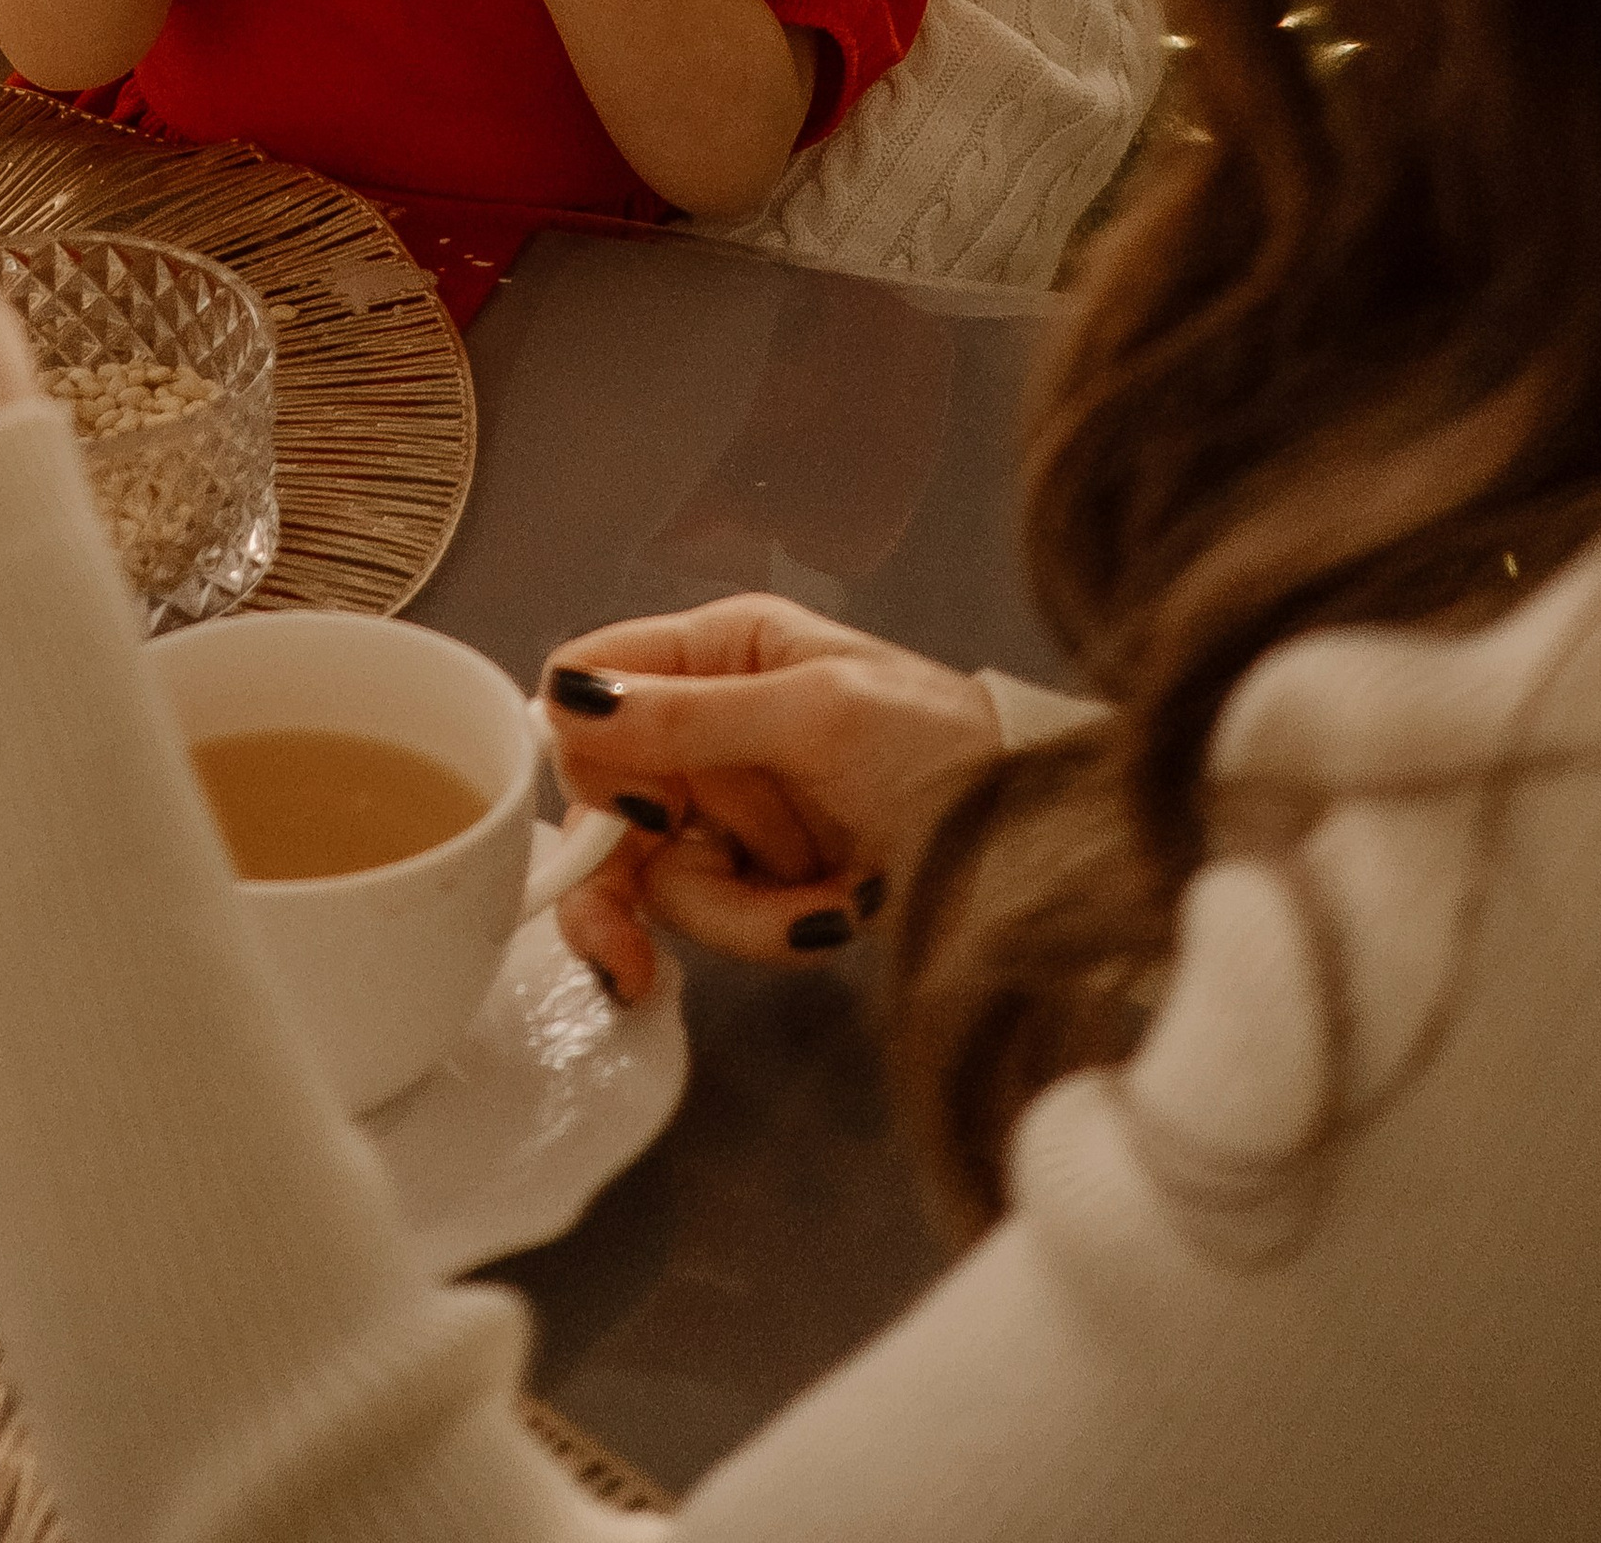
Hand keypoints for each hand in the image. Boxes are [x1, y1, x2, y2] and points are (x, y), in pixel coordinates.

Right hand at [535, 596, 1001, 1000]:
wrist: (1032, 846)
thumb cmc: (940, 747)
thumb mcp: (817, 716)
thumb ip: (690, 714)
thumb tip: (568, 698)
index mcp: (720, 649)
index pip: (591, 679)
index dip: (589, 747)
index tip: (640, 808)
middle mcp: (709, 722)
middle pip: (600, 798)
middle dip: (630, 878)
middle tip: (632, 952)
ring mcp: (730, 804)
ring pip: (655, 873)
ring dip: (732, 911)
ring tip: (822, 905)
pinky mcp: (758, 875)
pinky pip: (716, 917)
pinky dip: (767, 930)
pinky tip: (835, 914)